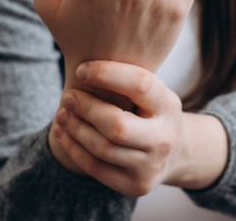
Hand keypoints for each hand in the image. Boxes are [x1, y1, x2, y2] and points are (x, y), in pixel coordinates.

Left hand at [52, 60, 183, 195]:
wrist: (174, 151)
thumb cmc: (150, 110)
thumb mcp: (151, 91)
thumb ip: (125, 78)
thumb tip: (84, 50)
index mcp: (169, 105)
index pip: (139, 84)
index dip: (106, 75)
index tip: (81, 70)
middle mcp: (165, 137)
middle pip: (117, 125)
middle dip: (86, 109)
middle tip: (68, 97)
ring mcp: (151, 165)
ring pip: (103, 148)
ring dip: (76, 129)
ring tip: (62, 113)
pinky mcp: (135, 185)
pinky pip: (96, 168)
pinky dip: (74, 148)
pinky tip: (63, 132)